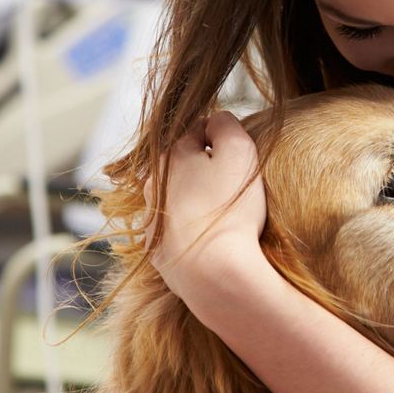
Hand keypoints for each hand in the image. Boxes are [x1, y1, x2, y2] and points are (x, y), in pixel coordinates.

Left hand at [144, 111, 267, 303]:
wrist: (213, 273)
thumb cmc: (229, 209)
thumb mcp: (239, 151)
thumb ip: (226, 125)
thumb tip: (216, 119)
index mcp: (170, 156)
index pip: (198, 130)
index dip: (222, 138)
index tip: (240, 154)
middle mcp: (153, 185)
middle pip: (184, 166)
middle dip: (206, 169)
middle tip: (235, 185)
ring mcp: (152, 221)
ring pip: (178, 199)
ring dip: (196, 200)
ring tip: (225, 216)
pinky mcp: (158, 253)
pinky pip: (177, 233)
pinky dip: (192, 232)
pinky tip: (212, 241)